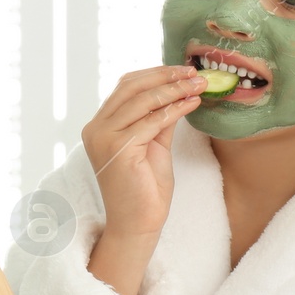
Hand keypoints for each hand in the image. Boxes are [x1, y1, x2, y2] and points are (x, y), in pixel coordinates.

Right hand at [81, 65, 206, 240]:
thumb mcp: (154, 144)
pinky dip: (175, 109)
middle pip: (132, 86)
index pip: (126, 86)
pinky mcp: (118, 148)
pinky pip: (152, 120)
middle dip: (166, 76)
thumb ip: (160, 118)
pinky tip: (192, 104)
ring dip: (175, 89)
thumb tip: (179, 91)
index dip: (156, 74)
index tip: (183, 71)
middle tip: (193, 73)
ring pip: (143, 100)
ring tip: (198, 85)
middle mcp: (96, 128)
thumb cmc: (145, 188)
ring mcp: (103, 137)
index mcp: (100, 125)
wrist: (138, 223)